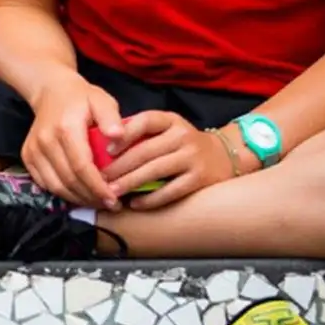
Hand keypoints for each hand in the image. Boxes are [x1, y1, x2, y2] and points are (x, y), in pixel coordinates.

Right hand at [24, 77, 124, 209]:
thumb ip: (111, 117)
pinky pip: (45, 183)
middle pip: (69, 180)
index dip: (98, 187)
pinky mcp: (28, 156)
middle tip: (111, 205)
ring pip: (56, 186)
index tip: (114, 199)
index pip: (82, 167)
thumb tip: (119, 137)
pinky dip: (62, 193)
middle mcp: (45, 141)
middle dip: (91, 197)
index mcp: (65, 129)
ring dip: (77, 199)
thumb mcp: (102, 100)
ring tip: (97, 202)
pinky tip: (79, 194)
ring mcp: (33, 150)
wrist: (50, 90)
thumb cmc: (81, 97)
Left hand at [100, 111, 241, 209]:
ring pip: (155, 171)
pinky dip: (151, 199)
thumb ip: (142, 133)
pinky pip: (171, 190)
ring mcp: (193, 157)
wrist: (224, 155)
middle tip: (100, 178)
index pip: (144, 121)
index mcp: (170, 120)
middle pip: (145, 151)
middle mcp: (183, 136)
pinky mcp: (200, 179)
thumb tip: (104, 144)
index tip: (106, 150)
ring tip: (111, 192)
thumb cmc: (183, 143)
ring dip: (130, 183)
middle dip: (119, 167)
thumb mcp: (167, 128)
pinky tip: (135, 203)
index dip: (123, 135)